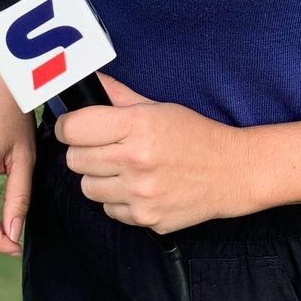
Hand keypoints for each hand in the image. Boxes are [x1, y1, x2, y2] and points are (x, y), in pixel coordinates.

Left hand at [56, 73, 248, 232]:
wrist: (230, 171)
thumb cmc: (194, 134)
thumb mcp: (158, 107)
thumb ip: (118, 95)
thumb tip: (90, 81)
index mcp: (138, 125)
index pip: (74, 128)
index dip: (69, 126)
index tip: (74, 126)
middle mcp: (135, 161)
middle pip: (74, 159)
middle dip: (83, 150)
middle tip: (104, 145)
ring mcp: (139, 194)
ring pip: (87, 187)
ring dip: (98, 177)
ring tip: (122, 166)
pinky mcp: (144, 219)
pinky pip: (108, 209)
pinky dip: (117, 198)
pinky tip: (137, 185)